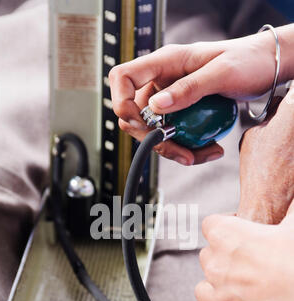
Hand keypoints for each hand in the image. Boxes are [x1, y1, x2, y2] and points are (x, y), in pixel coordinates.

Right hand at [109, 25, 293, 164]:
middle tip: (180, 150)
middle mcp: (162, 81)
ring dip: (173, 149)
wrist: (265, 68)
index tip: (142, 122)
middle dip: (153, 138)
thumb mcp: (222, 72)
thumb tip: (156, 105)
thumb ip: (189, 88)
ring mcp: (170, 99)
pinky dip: (185, 149)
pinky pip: (172, 136)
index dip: (121, 102)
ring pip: (153, 131)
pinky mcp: (180, 113)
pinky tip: (207, 150)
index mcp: (165, 62)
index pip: (123, 77)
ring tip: (201, 155)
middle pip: (135, 114)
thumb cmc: (247, 60)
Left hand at [186, 89, 293, 300]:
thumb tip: (292, 116)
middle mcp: (220, 264)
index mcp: (230, 233)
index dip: (223, 228)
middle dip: (222, 258)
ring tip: (234, 285)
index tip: (234, 229)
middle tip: (245, 260)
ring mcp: (226, 298)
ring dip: (215, 287)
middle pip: (207, 257)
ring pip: (203, 288)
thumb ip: (293, 189)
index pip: (211, 225)